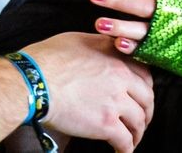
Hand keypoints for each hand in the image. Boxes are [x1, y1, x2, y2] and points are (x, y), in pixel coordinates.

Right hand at [22, 32, 153, 151]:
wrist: (34, 81)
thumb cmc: (48, 59)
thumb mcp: (79, 39)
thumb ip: (100, 44)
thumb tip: (108, 46)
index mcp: (116, 58)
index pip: (145, 75)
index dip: (145, 88)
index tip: (141, 96)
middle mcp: (121, 79)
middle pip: (147, 99)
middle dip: (146, 112)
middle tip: (141, 120)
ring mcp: (115, 102)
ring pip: (138, 121)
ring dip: (138, 133)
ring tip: (132, 139)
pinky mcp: (106, 124)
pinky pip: (125, 141)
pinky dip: (126, 150)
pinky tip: (122, 152)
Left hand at [89, 0, 169, 54]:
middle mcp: (171, 11)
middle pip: (142, 6)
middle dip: (118, 1)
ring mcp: (168, 32)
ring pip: (142, 30)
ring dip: (120, 27)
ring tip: (98, 23)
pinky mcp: (165, 50)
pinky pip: (148, 51)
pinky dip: (134, 48)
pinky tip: (117, 43)